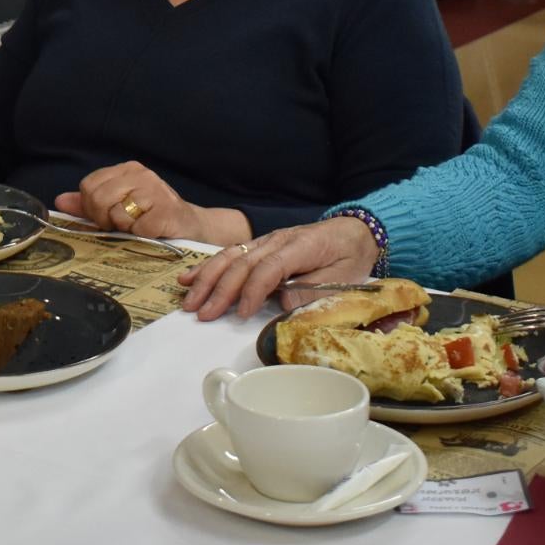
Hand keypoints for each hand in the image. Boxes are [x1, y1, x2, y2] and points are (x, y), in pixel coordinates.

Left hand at [54, 160, 236, 244]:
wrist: (192, 229)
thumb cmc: (153, 217)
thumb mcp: (119, 207)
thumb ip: (89, 204)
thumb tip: (60, 201)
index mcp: (127, 169)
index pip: (89, 186)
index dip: (92, 207)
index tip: (107, 217)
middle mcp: (141, 174)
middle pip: (97, 198)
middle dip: (105, 219)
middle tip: (123, 225)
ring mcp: (155, 190)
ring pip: (116, 214)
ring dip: (125, 228)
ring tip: (140, 226)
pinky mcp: (166, 210)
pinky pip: (137, 228)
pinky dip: (141, 236)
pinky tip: (153, 232)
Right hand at [178, 216, 378, 320]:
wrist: (355, 230)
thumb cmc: (350, 255)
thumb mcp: (344, 276)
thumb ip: (313, 290)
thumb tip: (283, 304)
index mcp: (300, 247)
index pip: (269, 268)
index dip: (253, 291)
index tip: (241, 314)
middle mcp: (277, 240)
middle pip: (242, 263)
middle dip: (220, 289)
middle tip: (203, 314)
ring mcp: (265, 240)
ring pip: (230, 256)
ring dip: (207, 278)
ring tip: (189, 298)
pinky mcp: (260, 245)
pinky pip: (230, 254)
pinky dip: (208, 266)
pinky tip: (189, 277)